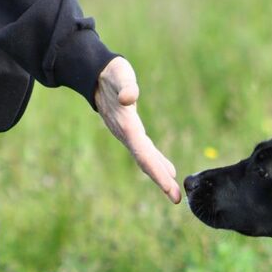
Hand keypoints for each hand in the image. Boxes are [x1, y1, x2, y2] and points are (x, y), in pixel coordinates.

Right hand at [95, 57, 180, 202]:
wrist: (95, 73)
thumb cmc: (110, 73)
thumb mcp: (119, 74)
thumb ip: (126, 85)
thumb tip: (129, 98)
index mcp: (126, 125)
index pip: (144, 153)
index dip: (156, 170)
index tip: (169, 187)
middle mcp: (126, 134)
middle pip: (145, 162)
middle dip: (161, 180)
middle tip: (176, 198)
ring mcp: (128, 134)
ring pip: (145, 159)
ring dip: (159, 175)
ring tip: (173, 192)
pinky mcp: (131, 130)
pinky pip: (145, 151)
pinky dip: (157, 162)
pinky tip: (169, 170)